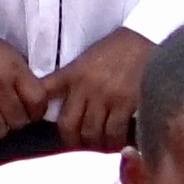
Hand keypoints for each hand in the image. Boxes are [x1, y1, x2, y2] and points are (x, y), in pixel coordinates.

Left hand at [46, 27, 156, 146]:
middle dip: (73, 140)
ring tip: (102, 145)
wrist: (145, 39)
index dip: (38, 115)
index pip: (44, 95)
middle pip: (68, 126)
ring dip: (96, 144)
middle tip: (82, 144)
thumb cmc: (115, 51)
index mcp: (71, 74)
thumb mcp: (84, 61)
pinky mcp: (126, 102)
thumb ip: (70, 80)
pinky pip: (115, 132)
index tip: (46, 124)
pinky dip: (115, 142)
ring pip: (92, 133)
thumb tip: (59, 105)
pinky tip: (118, 142)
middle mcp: (85, 87)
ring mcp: (105, 96)